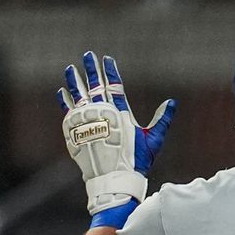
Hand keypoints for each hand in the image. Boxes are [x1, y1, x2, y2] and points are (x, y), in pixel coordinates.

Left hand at [58, 51, 175, 220]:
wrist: (115, 178)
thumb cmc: (137, 161)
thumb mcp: (153, 139)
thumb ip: (162, 119)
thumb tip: (172, 102)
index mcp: (120, 113)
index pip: (114, 86)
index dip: (110, 72)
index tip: (106, 59)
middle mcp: (102, 114)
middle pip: (95, 86)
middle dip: (92, 70)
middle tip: (88, 55)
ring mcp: (88, 122)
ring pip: (79, 96)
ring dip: (75, 81)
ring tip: (70, 69)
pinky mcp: (77, 132)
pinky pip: (69, 112)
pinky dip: (65, 101)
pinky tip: (62, 91)